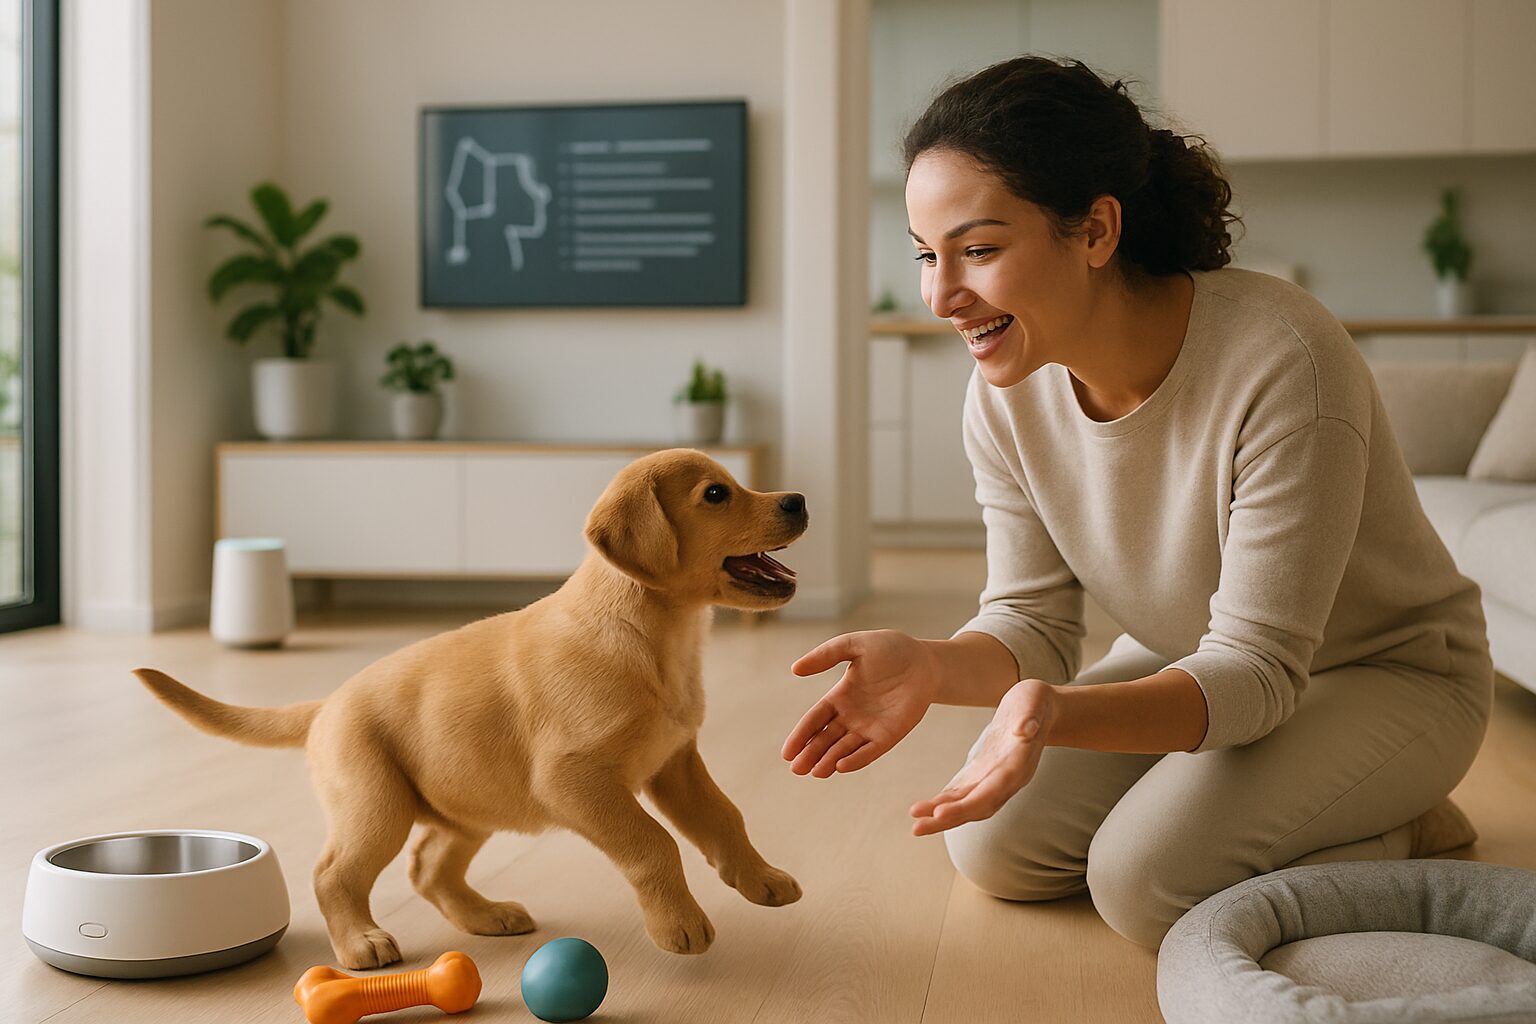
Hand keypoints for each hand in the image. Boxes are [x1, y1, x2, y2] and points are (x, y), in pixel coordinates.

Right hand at [782, 630, 939, 777]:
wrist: (925, 659)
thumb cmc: (889, 649)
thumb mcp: (854, 645)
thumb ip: (825, 655)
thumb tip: (795, 669)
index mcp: (839, 697)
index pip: (814, 720)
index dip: (800, 736)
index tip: (786, 753)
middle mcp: (851, 717)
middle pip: (825, 740)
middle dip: (810, 754)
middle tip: (796, 769)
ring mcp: (870, 728)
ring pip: (844, 749)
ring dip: (829, 761)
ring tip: (815, 772)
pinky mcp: (890, 735)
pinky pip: (870, 751)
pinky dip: (856, 759)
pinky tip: (841, 766)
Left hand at [909, 678, 1056, 836]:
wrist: (1039, 710)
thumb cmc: (1036, 703)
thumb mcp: (1035, 701)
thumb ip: (1030, 717)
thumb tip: (1025, 729)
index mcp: (1018, 766)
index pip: (991, 792)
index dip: (967, 805)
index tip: (941, 813)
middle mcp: (1006, 780)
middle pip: (976, 808)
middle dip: (948, 819)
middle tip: (917, 828)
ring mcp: (994, 780)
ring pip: (966, 805)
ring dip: (941, 816)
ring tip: (916, 824)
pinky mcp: (982, 774)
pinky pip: (962, 793)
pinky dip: (944, 803)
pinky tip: (925, 810)